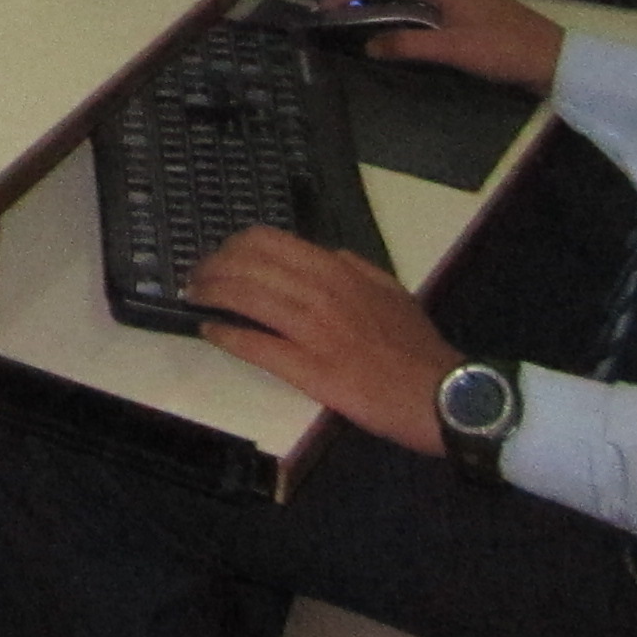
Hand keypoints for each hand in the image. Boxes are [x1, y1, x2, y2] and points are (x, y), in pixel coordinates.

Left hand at [192, 226, 462, 449]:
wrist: (440, 395)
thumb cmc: (417, 346)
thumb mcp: (390, 291)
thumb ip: (355, 268)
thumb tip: (325, 254)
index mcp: (338, 270)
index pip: (268, 242)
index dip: (234, 245)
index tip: (220, 254)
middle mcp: (320, 292)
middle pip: (248, 265)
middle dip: (214, 267)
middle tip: (198, 277)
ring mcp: (313, 331)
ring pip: (246, 299)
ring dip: (212, 295)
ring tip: (196, 298)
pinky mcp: (309, 369)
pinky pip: (256, 345)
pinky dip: (228, 336)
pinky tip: (211, 332)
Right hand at [325, 0, 560, 93]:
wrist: (554, 59)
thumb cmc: (505, 51)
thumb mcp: (455, 50)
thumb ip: (410, 44)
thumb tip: (368, 44)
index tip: (324, 8)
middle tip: (331, 7)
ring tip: (352, 11)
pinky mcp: (464, 3)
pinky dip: (395, 0)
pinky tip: (389, 17)